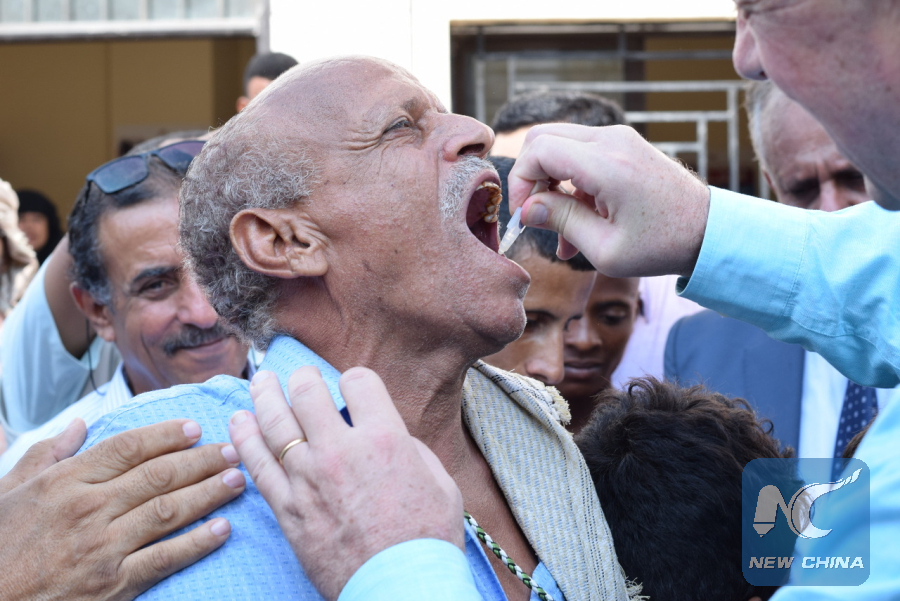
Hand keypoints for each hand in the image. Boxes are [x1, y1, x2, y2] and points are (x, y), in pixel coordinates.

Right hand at [0, 418, 245, 600]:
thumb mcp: (7, 491)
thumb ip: (46, 454)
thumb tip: (79, 425)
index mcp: (64, 482)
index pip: (127, 448)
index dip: (166, 435)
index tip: (194, 428)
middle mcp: (87, 508)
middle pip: (158, 474)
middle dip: (201, 460)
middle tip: (232, 450)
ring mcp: (102, 547)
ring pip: (168, 510)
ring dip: (208, 492)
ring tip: (238, 479)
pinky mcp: (113, 585)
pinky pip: (164, 558)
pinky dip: (197, 543)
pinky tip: (223, 529)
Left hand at [229, 367, 462, 600]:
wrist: (401, 586)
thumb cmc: (427, 539)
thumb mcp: (440, 483)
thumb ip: (411, 450)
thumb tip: (392, 436)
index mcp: (384, 438)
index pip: (358, 382)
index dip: (355, 380)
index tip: (353, 388)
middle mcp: (341, 450)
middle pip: (307, 393)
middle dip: (303, 378)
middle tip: (300, 377)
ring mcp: (308, 479)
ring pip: (274, 422)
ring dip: (265, 395)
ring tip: (260, 381)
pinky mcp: (287, 508)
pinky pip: (257, 464)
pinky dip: (244, 438)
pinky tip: (238, 421)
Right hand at [508, 123, 710, 277]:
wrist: (710, 231)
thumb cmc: (663, 245)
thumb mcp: (605, 248)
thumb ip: (561, 222)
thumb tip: (526, 209)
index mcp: (607, 164)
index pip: (539, 150)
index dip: (520, 181)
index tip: (523, 214)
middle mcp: (612, 140)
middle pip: (543, 138)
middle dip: (529, 176)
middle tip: (534, 214)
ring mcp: (619, 139)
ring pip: (559, 144)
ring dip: (550, 182)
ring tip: (560, 230)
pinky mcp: (624, 146)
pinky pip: (581, 154)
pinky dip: (570, 182)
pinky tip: (578, 222)